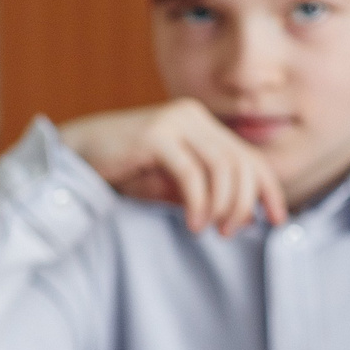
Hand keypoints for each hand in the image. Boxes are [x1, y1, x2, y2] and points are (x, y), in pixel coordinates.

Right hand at [59, 99, 289, 234]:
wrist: (73, 156)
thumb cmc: (121, 172)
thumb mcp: (170, 184)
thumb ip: (203, 191)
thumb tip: (242, 215)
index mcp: (201, 124)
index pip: (250, 157)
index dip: (269, 190)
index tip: (276, 220)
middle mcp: (192, 116)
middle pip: (242, 163)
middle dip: (244, 203)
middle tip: (230, 233)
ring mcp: (175, 122)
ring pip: (223, 167)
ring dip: (223, 206)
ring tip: (210, 231)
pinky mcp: (156, 135)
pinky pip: (192, 174)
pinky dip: (199, 203)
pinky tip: (192, 224)